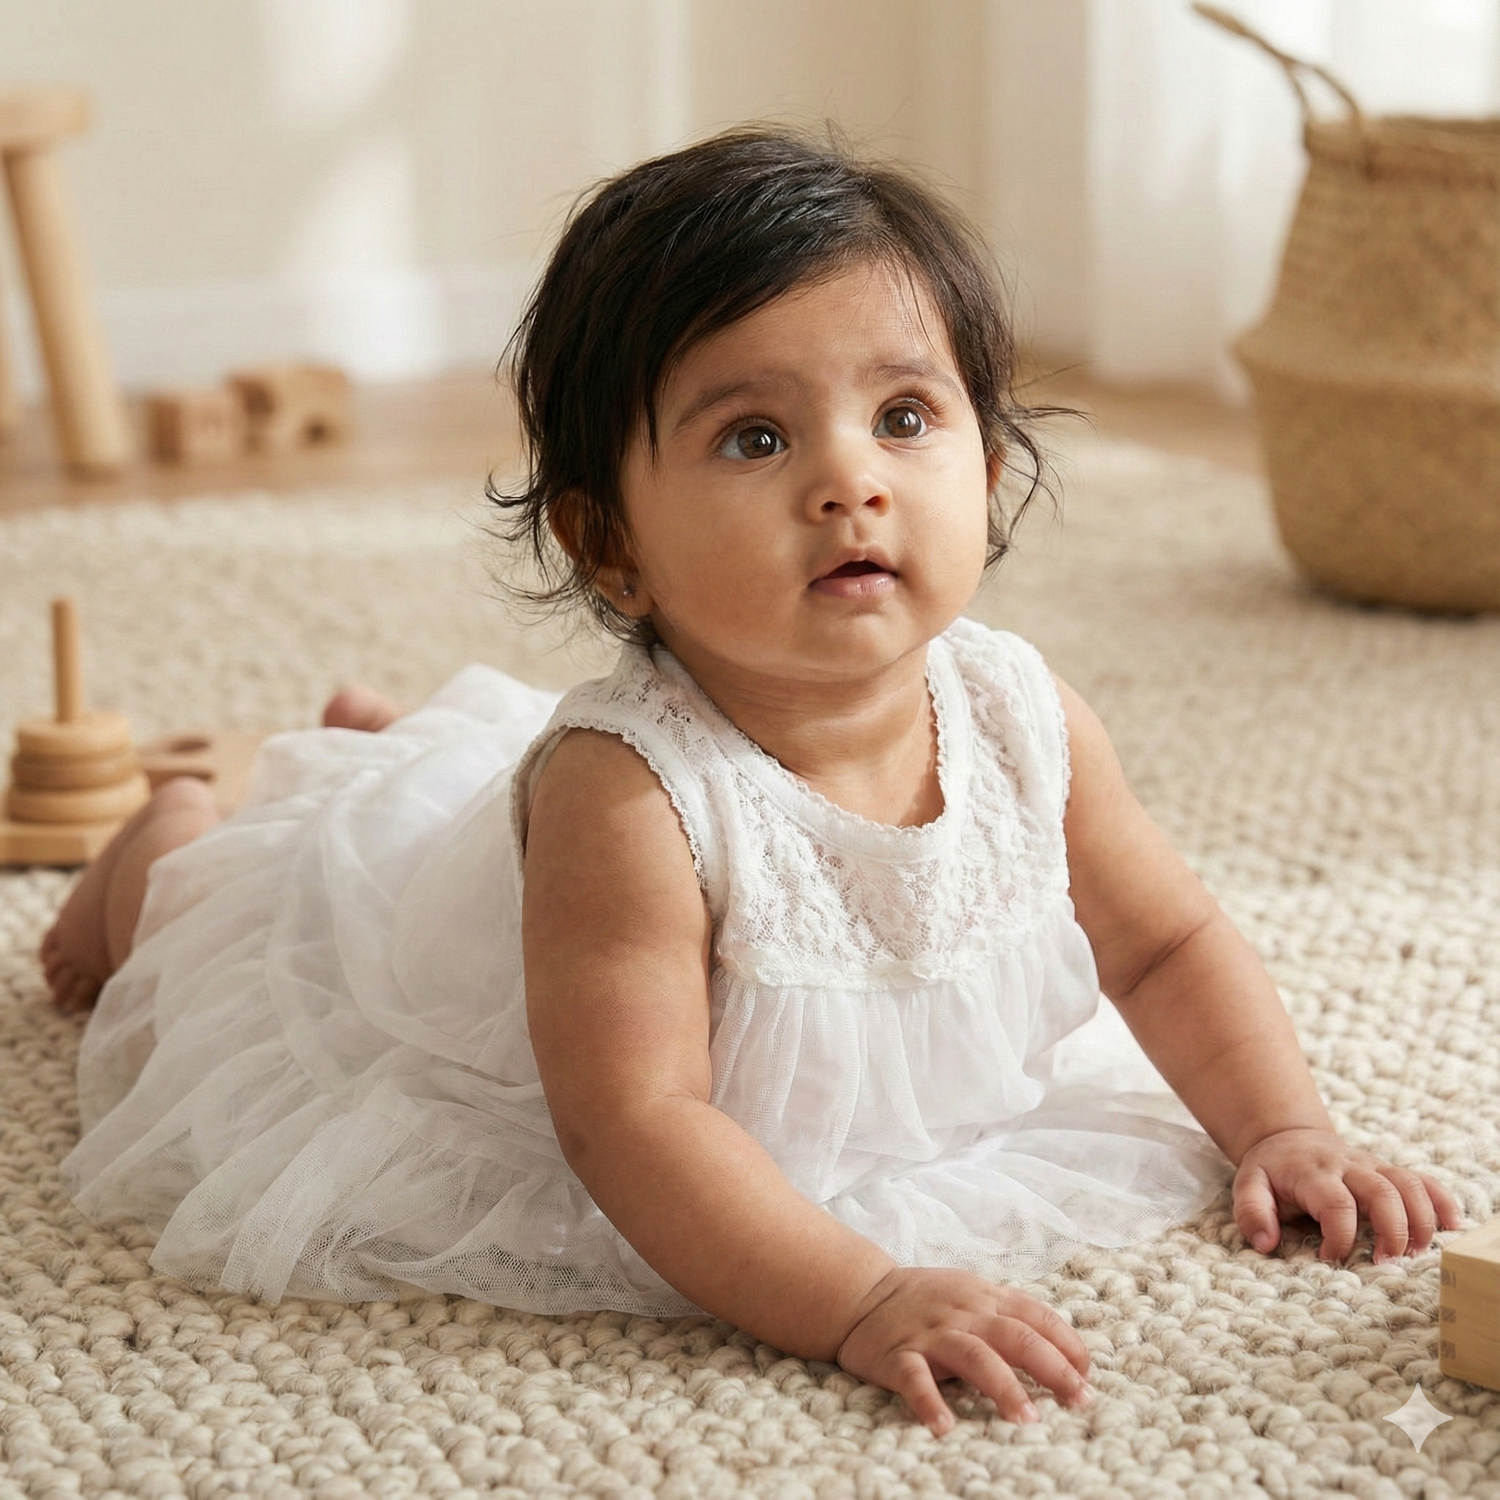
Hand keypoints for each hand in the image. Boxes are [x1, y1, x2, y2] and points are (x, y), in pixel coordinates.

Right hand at [836, 1267, 1093, 1434]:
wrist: (862, 1294)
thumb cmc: (927, 1302)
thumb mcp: (971, 1295)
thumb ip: (1010, 1318)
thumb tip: (1066, 1355)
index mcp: (984, 1297)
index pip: (1036, 1315)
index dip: (1067, 1343)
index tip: (1088, 1376)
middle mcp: (962, 1313)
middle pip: (1014, 1335)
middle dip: (1051, 1367)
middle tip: (1078, 1401)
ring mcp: (930, 1334)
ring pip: (973, 1355)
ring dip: (1003, 1386)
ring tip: (1027, 1419)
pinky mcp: (897, 1355)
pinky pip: (915, 1378)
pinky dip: (929, 1402)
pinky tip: (944, 1426)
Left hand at [1233, 1127, 1465, 1263]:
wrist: (1289, 1137)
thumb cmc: (1271, 1170)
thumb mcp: (1248, 1184)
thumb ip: (1252, 1212)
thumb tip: (1265, 1243)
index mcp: (1313, 1172)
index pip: (1335, 1202)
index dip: (1339, 1235)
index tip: (1329, 1257)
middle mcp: (1348, 1166)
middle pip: (1382, 1192)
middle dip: (1392, 1230)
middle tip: (1385, 1262)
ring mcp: (1372, 1166)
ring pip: (1408, 1184)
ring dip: (1420, 1220)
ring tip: (1414, 1254)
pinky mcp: (1387, 1171)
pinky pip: (1422, 1180)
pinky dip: (1440, 1201)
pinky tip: (1451, 1226)